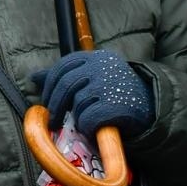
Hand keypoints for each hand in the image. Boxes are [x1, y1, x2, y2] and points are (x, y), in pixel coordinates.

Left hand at [33, 51, 153, 136]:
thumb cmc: (117, 94)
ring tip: (85, 122)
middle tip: (53, 120)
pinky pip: (87, 119)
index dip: (50, 84)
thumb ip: (66, 75)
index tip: (47, 100)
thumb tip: (35, 77)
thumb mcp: (94, 78)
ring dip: (76, 117)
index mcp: (97, 58)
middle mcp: (103, 67)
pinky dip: (87, 127)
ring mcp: (109, 85)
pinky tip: (95, 128)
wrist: (151, 110)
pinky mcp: (114, 106)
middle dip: (55, 103)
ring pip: (76, 103)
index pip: (64, 66)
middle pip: (65, 83)